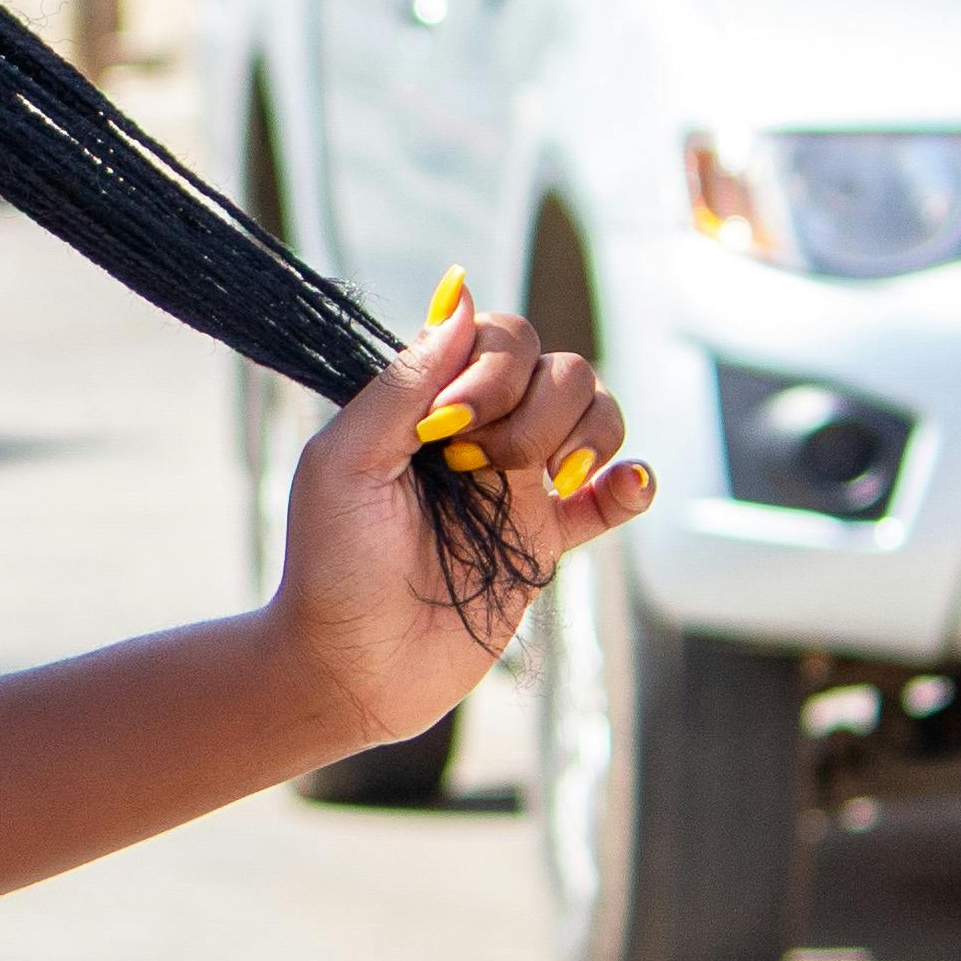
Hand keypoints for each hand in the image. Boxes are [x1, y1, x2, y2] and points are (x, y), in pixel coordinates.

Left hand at [268, 269, 648, 760]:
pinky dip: (631, 483)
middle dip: (534, 408)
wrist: (349, 669)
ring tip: (542, 484)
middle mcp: (483, 434)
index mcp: (432, 405)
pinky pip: (614, 497)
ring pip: (597, 418)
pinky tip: (620, 486)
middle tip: (474, 466)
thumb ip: (403, 382)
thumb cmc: (329, 564)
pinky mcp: (548, 542)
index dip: (491, 369)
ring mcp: (520, 486)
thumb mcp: (344, 462)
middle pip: (561, 370)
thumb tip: (460, 291)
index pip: (500, 338)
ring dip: (584, 437)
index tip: (444, 429)